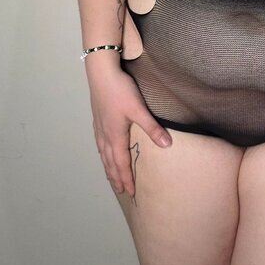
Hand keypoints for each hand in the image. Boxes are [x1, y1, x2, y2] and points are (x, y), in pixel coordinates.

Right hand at [87, 66, 171, 196]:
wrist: (101, 72)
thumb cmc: (120, 90)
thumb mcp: (138, 109)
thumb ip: (152, 128)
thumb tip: (167, 145)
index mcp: (115, 135)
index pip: (121, 163)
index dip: (126, 178)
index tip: (130, 192)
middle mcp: (105, 135)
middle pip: (109, 162)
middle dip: (116, 177)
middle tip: (121, 191)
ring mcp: (99, 127)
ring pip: (102, 153)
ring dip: (108, 167)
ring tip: (111, 177)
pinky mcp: (97, 118)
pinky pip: (99, 144)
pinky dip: (102, 154)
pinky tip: (103, 151)